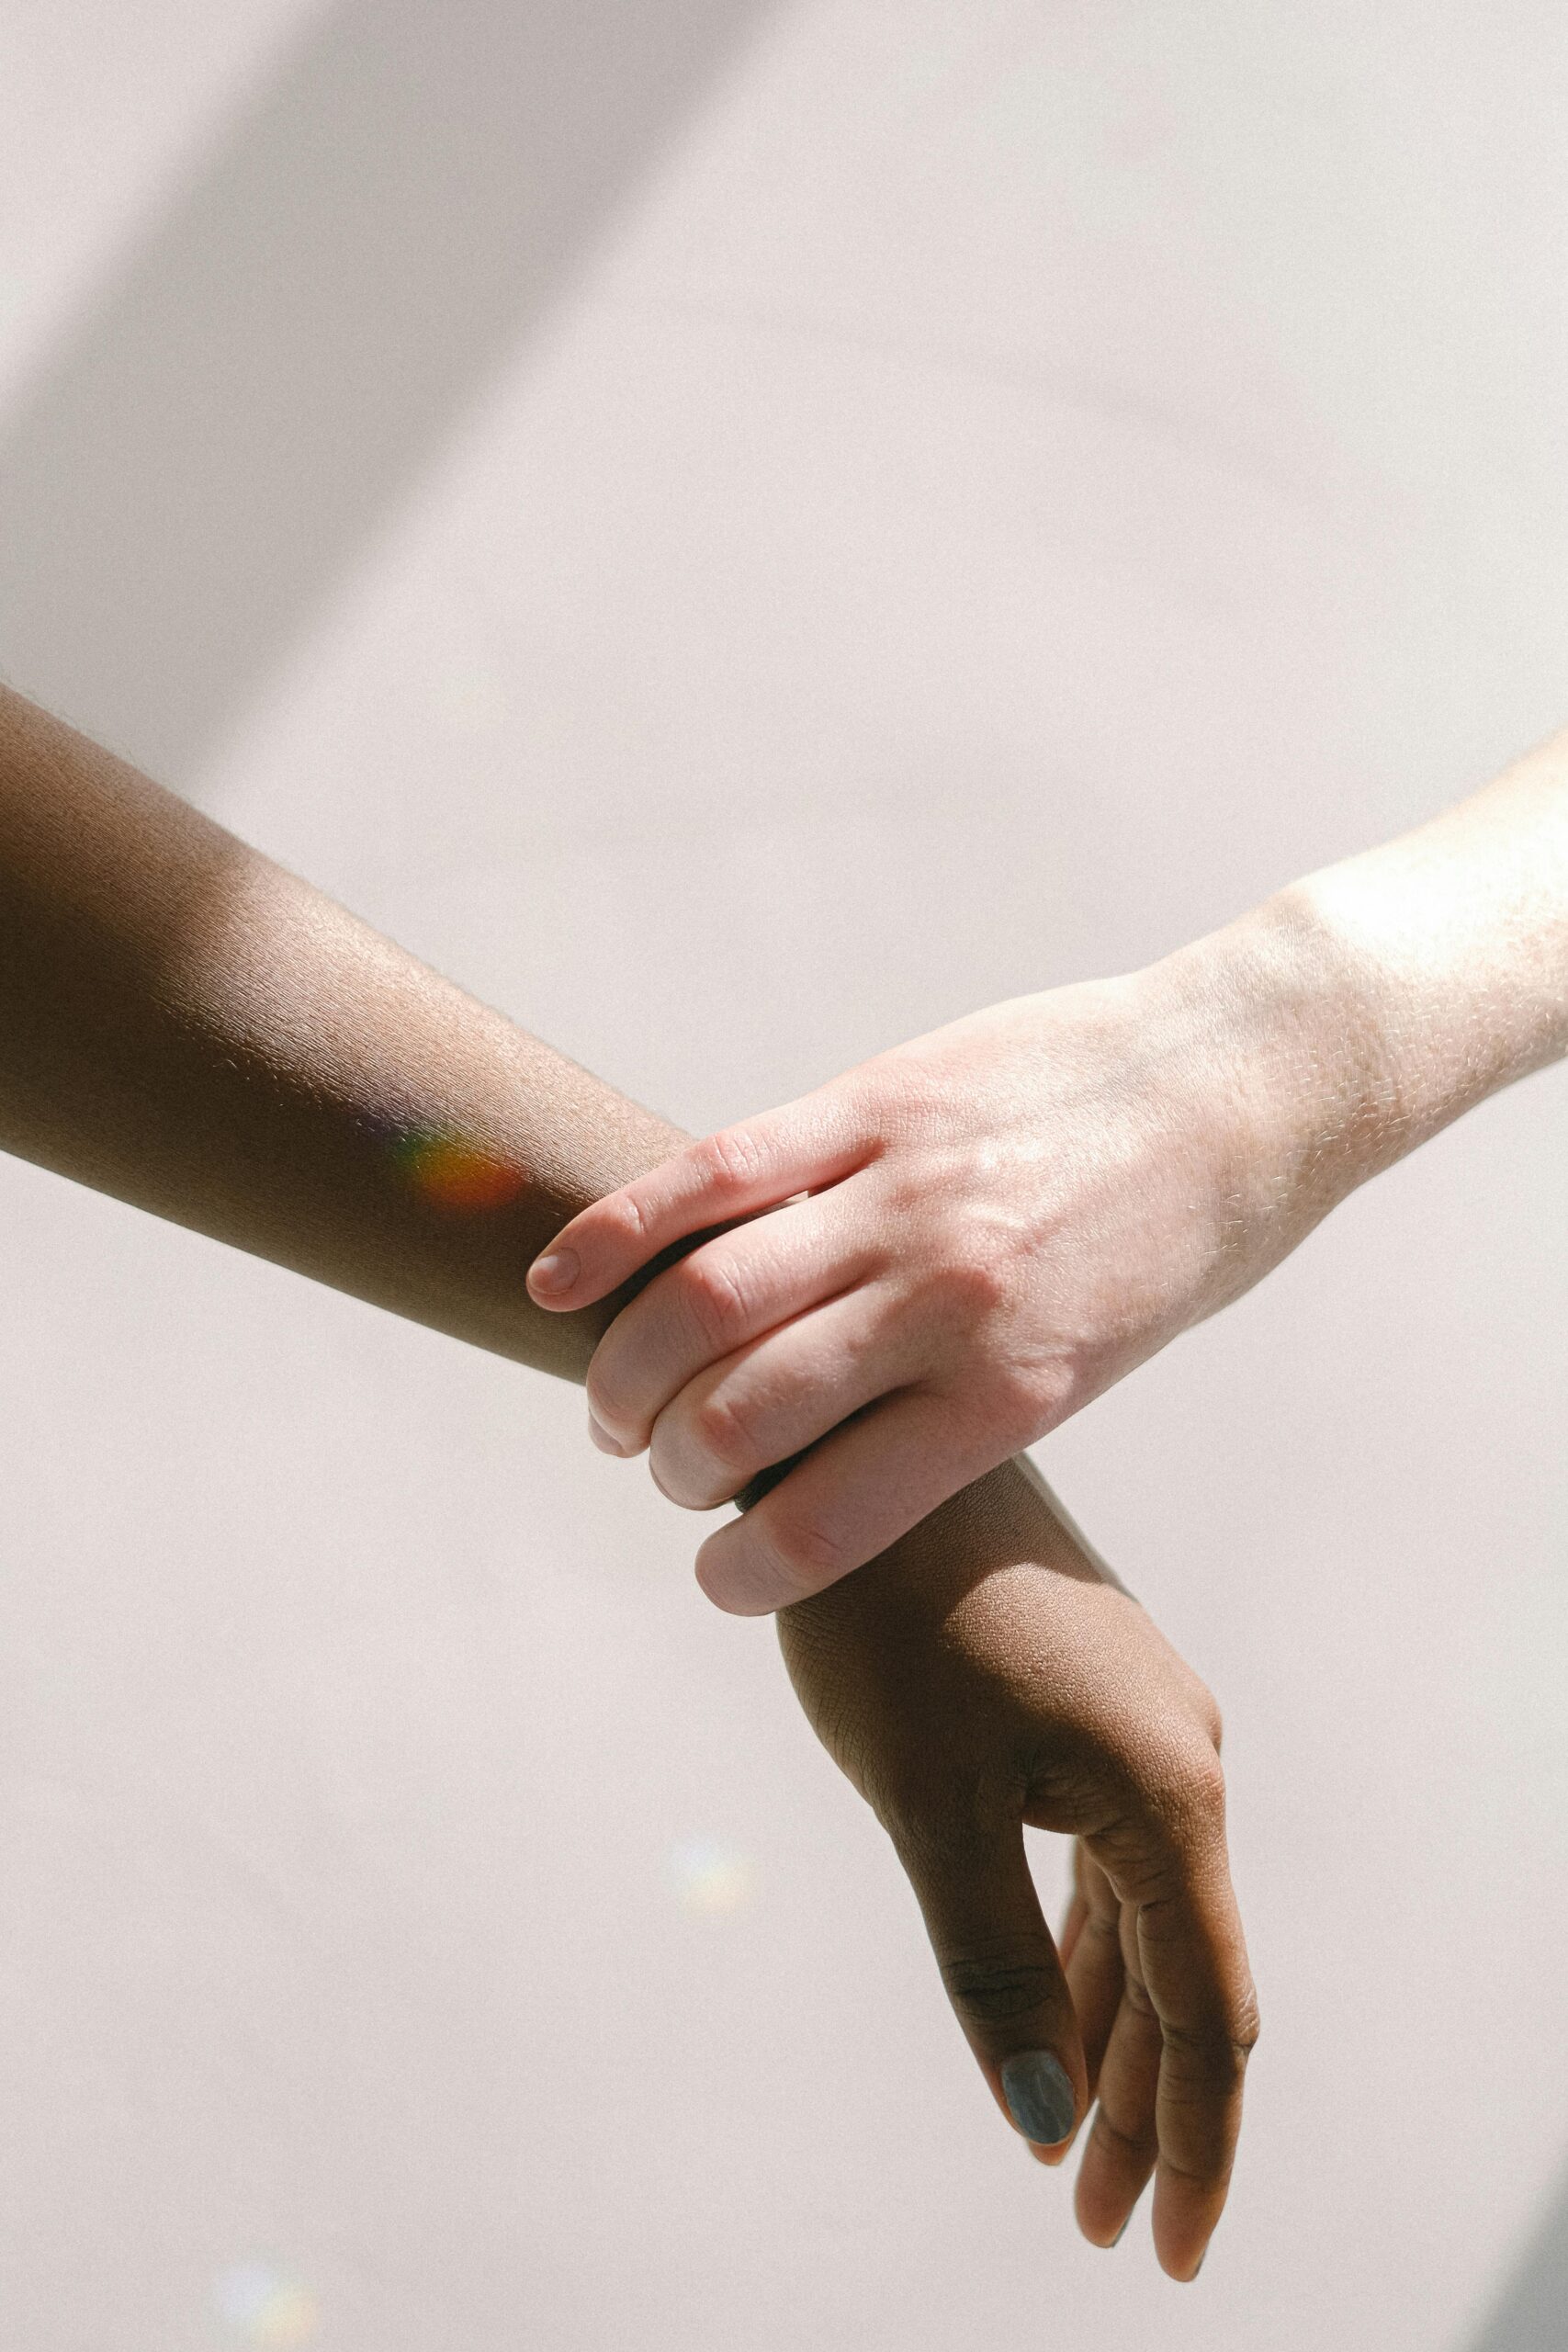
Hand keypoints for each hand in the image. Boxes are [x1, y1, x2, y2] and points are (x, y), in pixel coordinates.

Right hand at [529, 941, 1342, 1610]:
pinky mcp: (873, 1102)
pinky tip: (561, 1284)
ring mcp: (902, 1193)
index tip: (718, 1580)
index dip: (739, 1573)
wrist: (1248, 1079)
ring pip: (701, 1297)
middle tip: (667, 1473)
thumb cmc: (1180, 1243)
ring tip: (617, 1403)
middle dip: (671, 1470)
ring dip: (625, 1371)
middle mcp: (946, 1299)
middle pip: (737, 1413)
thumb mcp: (1094, 1363)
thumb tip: (832, 1463)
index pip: (822, 1521)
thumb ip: (963, 1408)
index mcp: (1013, 1390)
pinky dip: (618, 1232)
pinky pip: (715, 1172)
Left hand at [776, 1453, 1257, 2281]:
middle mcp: (1183, 1758)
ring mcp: (1142, 1727)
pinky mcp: (1091, 1706)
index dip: (1192, 2147)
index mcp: (1167, 1791)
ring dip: (1111, 2039)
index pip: (1206, 2014)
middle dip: (1149, 2113)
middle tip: (1103, 2230)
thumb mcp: (931, 1806)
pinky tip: (1053, 2012)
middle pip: (1185, 1978)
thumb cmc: (886, 1622)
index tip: (1165, 2256)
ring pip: (1143, 1922)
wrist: (852, 1453)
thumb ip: (993, 1966)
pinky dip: (1081, 1953)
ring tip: (1074, 2154)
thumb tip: (1039, 2123)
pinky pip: (1106, 1863)